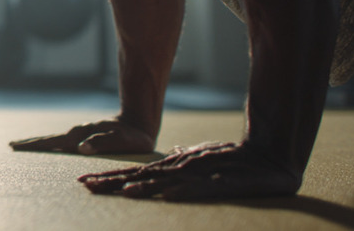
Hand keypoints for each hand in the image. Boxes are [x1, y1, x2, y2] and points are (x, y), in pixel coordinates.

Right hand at [10, 117, 154, 155]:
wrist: (138, 124)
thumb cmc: (132, 137)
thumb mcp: (121, 141)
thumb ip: (101, 143)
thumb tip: (81, 148)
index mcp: (80, 136)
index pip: (52, 142)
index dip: (33, 145)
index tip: (15, 146)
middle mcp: (76, 134)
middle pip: (48, 140)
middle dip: (30, 143)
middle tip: (11, 146)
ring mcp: (79, 134)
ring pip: (54, 140)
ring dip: (39, 144)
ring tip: (23, 148)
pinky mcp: (84, 137)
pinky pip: (63, 142)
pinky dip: (51, 144)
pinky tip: (49, 148)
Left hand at [78, 141, 301, 199]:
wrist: (269, 156)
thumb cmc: (233, 161)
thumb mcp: (201, 160)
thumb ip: (183, 160)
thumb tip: (167, 162)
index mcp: (173, 167)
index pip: (135, 172)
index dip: (110, 177)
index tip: (84, 181)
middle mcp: (181, 169)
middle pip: (142, 176)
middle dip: (113, 181)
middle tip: (86, 185)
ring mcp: (201, 174)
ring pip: (166, 182)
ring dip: (143, 186)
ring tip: (121, 192)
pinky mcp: (223, 183)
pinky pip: (200, 189)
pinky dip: (183, 192)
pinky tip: (166, 196)